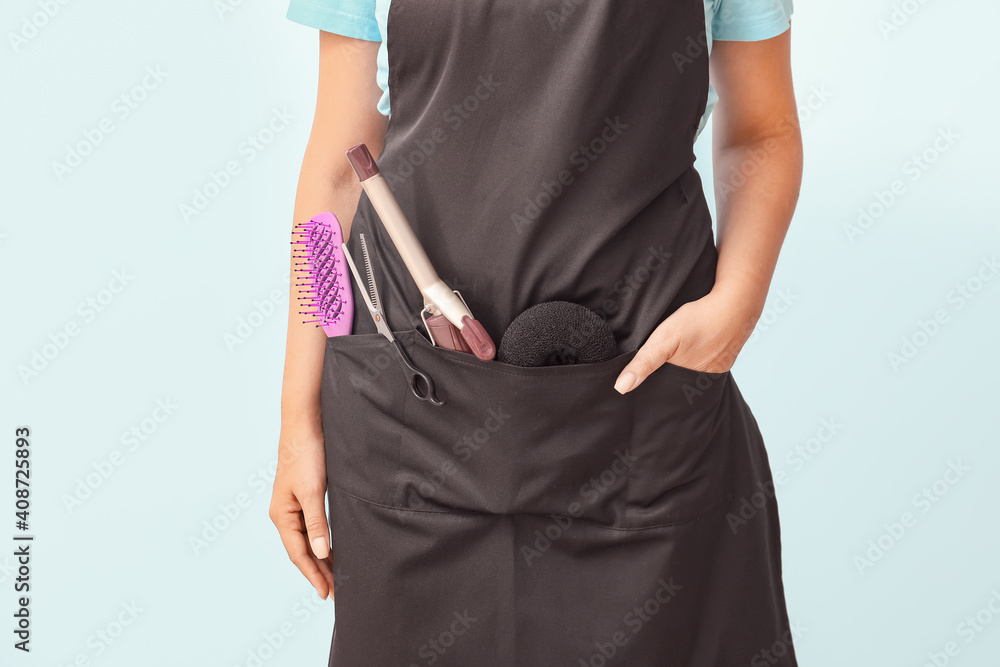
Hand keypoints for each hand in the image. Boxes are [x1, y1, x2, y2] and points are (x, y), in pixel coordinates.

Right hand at [269, 422, 335, 599]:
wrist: (304, 424)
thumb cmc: (306, 454)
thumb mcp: (313, 491)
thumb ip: (317, 523)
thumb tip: (321, 553)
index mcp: (282, 515)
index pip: (298, 554)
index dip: (313, 575)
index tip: (326, 593)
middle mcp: (284, 514)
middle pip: (302, 551)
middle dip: (318, 571)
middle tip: (334, 591)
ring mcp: (293, 506)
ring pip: (307, 540)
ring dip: (320, 558)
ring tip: (335, 576)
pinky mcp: (304, 496)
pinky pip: (311, 527)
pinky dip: (322, 541)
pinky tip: (331, 547)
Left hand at [613, 288, 759, 393]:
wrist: (736, 302)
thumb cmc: (701, 320)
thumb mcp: (664, 340)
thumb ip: (643, 363)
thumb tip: (620, 388)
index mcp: (690, 384)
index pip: (665, 394)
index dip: (652, 390)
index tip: (638, 386)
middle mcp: (705, 381)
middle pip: (677, 383)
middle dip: (664, 379)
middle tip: (653, 367)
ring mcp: (717, 367)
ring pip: (690, 371)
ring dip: (680, 366)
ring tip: (670, 356)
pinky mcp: (724, 354)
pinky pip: (703, 359)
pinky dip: (695, 355)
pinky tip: (690, 346)